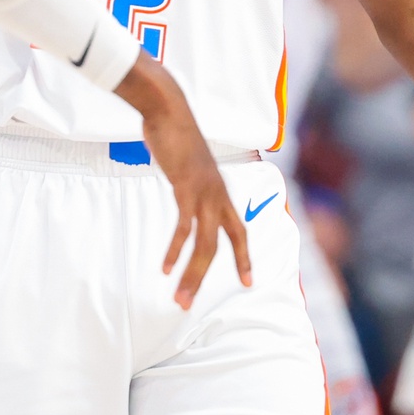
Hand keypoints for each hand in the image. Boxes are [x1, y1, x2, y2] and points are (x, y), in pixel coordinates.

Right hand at [114, 54, 251, 308]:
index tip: (248, 282)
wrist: (169, 109)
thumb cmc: (176, 133)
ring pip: (204, 245)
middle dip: (207, 278)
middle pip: (221, 246)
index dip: (244, 257)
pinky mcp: (187, 188)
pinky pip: (184, 228)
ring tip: (179, 298)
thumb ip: (189, 179)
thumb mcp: (188, 163)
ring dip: (191, 275)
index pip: (239, 231)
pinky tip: (166, 267)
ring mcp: (205, 193)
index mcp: (221, 191)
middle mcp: (219, 195)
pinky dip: (176, 250)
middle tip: (190, 305)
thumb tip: (183, 185)